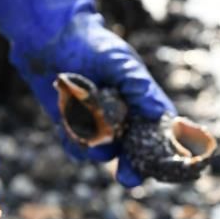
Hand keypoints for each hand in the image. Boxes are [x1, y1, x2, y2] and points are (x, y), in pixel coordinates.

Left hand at [0, 0, 175, 186]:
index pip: (160, 135)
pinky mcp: (72, 130)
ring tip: (83, 109)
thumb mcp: (122, 63)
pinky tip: (65, 116)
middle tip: (128, 178)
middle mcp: (124, 121)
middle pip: (134, 156)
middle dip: (132, 169)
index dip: (165, 154)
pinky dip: (72, 138)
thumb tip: (158, 113)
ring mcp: (98, 129)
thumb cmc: (95, 46)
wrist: (55, 40)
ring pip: (102, 152)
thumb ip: (140, 88)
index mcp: (143, 105)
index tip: (163, 169)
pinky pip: (76, 147)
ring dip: (95, 141)